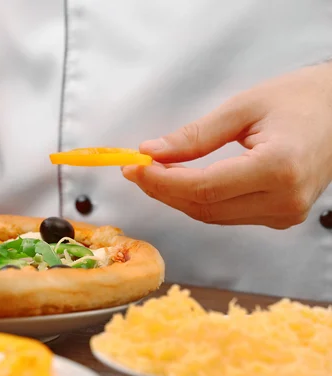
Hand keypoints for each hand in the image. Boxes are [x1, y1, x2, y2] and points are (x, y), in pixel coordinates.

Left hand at [122, 63, 331, 228]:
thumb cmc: (301, 99)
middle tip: (136, 169)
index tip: (133, 167)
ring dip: (177, 197)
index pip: (203, 188)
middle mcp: (284, 199)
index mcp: (279, 167)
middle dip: (163, 190)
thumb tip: (151, 152)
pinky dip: (199, 200)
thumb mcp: (243, 107)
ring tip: (153, 173)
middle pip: (204, 207)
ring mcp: (285, 213)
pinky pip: (227, 214)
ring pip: (212, 215)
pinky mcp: (281, 216)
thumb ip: (195, 136)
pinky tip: (182, 182)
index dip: (161, 182)